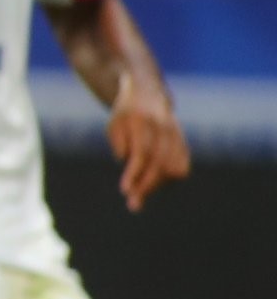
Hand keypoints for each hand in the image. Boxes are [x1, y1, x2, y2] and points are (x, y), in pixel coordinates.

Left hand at [110, 79, 189, 210]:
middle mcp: (164, 129)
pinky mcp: (184, 143)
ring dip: (157, 185)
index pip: (141, 153)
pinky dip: (169, 179)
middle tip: (133, 204)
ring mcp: (177, 136)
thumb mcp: (114, 123)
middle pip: (159, 164)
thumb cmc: (125, 114)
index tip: (125, 190)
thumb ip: (119, 141)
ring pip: (173, 168)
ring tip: (140, 194)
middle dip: (146, 186)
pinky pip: (181, 167)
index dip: (134, 173)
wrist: (148, 94)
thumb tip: (126, 160)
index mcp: (143, 122)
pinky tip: (154, 184)